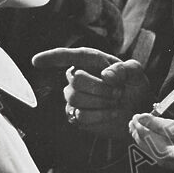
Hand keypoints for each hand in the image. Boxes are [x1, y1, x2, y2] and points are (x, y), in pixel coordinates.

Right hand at [32, 47, 151, 139]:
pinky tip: (112, 113)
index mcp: (90, 61)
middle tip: (118, 92)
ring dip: (101, 102)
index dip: (52, 58)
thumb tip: (106, 74)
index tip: (36, 61)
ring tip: (116, 102)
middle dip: (100, 88)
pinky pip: (80, 116)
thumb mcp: (137, 73)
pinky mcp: (76, 116)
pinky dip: (100, 116)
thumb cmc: (134, 86)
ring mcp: (74, 97)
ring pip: (76, 99)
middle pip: (76, 80)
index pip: (67, 56)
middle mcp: (77, 77)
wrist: (137, 111)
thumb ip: (127, 68)